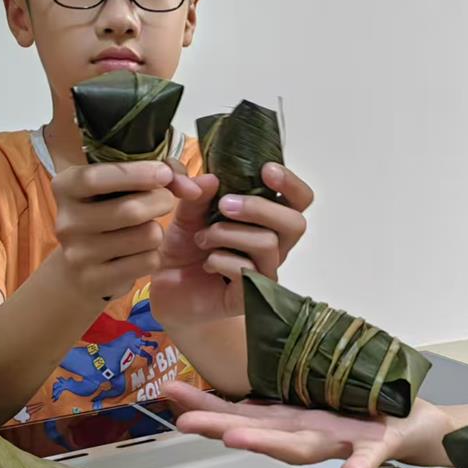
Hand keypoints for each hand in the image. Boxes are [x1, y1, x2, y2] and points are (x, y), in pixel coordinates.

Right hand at [51, 161, 175, 300]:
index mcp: (65, 187)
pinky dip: (153, 255)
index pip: (96, 178)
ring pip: (146, 236)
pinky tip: (138, 253)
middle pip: (131, 210)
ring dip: (158, 230)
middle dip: (161, 202)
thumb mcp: (121, 186)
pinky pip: (147, 262)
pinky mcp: (95, 280)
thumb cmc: (108, 212)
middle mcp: (67, 221)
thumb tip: (195, 186)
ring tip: (145, 230)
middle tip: (164, 201)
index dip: (136, 174)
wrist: (79, 268)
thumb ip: (161, 175)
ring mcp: (79, 254)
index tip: (164, 174)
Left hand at [150, 163, 313, 324]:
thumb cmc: (186, 249)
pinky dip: (220, 259)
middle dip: (260, 208)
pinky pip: (247, 271)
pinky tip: (206, 262)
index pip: (299, 200)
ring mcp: (265, 273)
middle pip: (295, 223)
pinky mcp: (250, 297)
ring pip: (268, 244)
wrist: (167, 290)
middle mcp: (274, 247)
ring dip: (229, 233)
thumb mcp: (186, 215)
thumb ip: (198, 195)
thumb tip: (212, 178)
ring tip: (202, 237)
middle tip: (225, 206)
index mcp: (267, 221)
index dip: (291, 185)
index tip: (266, 170)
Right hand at [163, 383, 453, 467]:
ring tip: (235, 438)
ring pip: (300, 446)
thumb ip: (279, 411)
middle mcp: (311, 437)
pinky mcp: (379, 447)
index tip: (171, 399)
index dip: (207, 408)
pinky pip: (370, 457)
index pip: (242, 415)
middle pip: (260, 433)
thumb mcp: (316, 409)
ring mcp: (343, 444)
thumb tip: (237, 403)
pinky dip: (359, 466)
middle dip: (222, 427)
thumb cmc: (362, 415)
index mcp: (295, 424)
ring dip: (269, 444)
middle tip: (182, 423)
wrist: (415, 429)